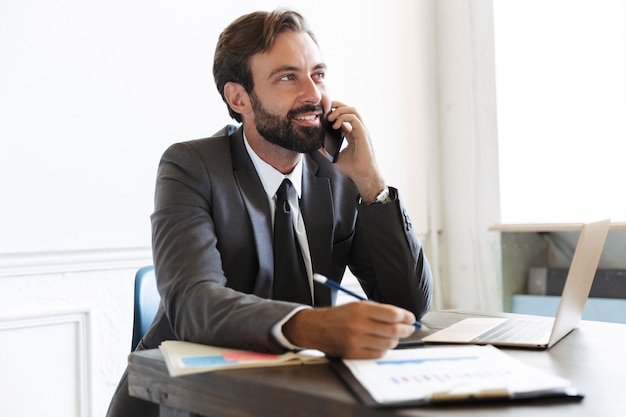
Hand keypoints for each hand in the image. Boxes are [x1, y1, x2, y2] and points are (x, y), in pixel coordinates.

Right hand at [282, 301, 415, 358]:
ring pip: (388, 344)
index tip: (411, 318)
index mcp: (360, 309)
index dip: (405, 317)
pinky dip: (384, 349)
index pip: (392, 315)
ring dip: (395, 340)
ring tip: (394, 335)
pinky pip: (378, 354)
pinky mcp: (353, 354)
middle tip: (410, 328)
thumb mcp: (357, 306)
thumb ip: (379, 311)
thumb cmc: (340, 316)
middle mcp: (358, 325)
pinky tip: (382, 344)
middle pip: (393, 330)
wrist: (316, 328)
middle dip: (406, 329)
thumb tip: (403, 318)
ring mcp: (355, 341)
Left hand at [326, 101, 385, 202]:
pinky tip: (335, 125)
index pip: (346, 116)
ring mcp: (362, 131)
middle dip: (338, 105)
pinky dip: (343, 118)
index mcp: (353, 134)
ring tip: (330, 117)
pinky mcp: (363, 134)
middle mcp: (358, 130)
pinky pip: (354, 119)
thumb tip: (315, 144)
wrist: (362, 176)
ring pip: (353, 111)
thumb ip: (326, 149)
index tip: (325, 114)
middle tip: (326, 108)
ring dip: (340, 110)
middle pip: (350, 109)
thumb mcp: (335, 156)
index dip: (336, 111)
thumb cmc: (353, 168)